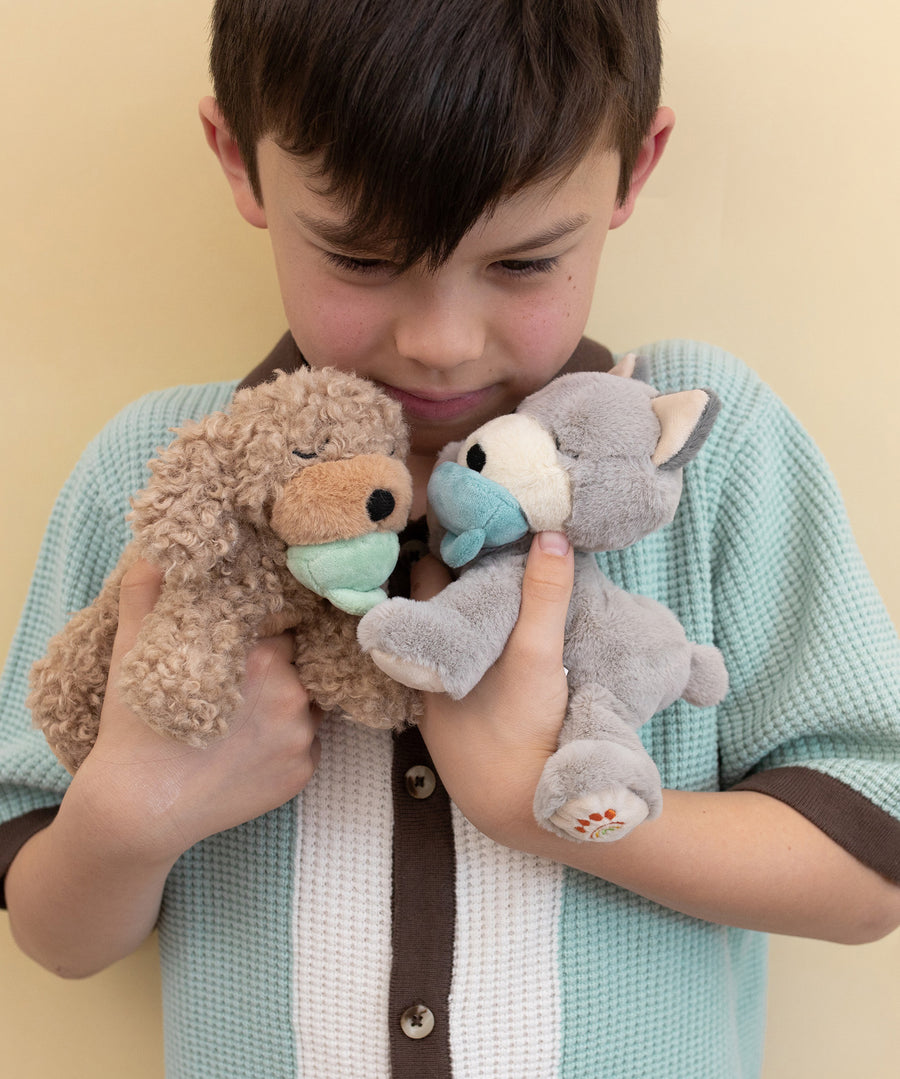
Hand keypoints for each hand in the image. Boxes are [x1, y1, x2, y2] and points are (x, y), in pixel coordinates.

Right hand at [69, 558, 322, 863]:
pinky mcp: (303, 773)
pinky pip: (306, 744)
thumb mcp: (134, 648)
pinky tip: (248, 749)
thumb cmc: (134, 728)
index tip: (246, 640)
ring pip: (306, 703)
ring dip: (284, 703)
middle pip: (297, 663)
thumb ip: (147, 591)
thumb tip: (155, 550)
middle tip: (239, 683)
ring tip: (243, 717)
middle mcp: (293, 693)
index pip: (283, 625)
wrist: (137, 812)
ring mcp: (302, 738)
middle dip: (274, 668)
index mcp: (264, 655)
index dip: (263, 631)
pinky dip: (284, 743)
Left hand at [414, 531, 573, 845]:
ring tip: (500, 576)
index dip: (446, 542)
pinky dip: (475, 645)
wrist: (518, 809)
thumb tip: (552, 533)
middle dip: (458, 572)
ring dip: (467, 609)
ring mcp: (437, 693)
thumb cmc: (521, 730)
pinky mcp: (455, 719)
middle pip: (436, 600)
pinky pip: (458, 665)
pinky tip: (501, 638)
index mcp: (433, 641)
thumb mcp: (535, 656)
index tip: (468, 515)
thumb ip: (544, 596)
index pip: (426, 571)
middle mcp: (425, 663)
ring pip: (447, 634)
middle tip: (492, 537)